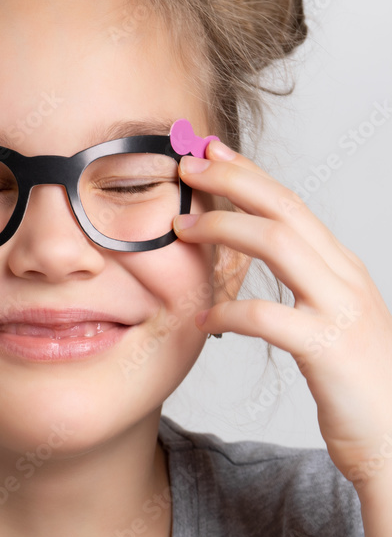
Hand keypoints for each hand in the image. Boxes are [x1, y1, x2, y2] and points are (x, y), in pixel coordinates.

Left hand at [172, 139, 391, 485]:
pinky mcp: (329, 348)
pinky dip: (228, 312)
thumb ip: (299, 283)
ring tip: (182, 231)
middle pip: (285, 209)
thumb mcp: (327, 317)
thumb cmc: (354, 383)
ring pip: (279, 245)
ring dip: (224, 228)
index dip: (250, 173)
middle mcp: (346, 278)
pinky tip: (201, 319)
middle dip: (232, 181)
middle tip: (186, 168)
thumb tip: (251, 254)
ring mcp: (341, 309)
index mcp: (341, 268)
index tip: (210, 153)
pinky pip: (268, 318)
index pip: (292, 204)